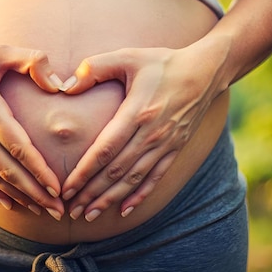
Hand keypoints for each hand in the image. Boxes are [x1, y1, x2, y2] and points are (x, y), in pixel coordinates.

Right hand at [0, 40, 64, 218]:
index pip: (17, 145)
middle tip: (58, 209)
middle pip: (6, 168)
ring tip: (40, 209)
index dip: (38, 169)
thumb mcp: (0, 51)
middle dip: (34, 191)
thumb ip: (33, 61)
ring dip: (17, 195)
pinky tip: (10, 203)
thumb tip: (60, 85)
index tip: (57, 186)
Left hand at [60, 43, 227, 221]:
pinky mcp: (176, 148)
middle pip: (116, 171)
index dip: (84, 173)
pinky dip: (140, 196)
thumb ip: (94, 67)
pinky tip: (124, 210)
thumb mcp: (127, 56)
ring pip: (134, 179)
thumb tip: (66, 86)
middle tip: (70, 210)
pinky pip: (156, 177)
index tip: (66, 188)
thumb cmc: (161, 63)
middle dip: (92, 193)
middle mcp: (152, 134)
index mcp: (137, 113)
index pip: (105, 150)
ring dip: (111, 199)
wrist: (205, 71)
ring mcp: (166, 144)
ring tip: (90, 214)